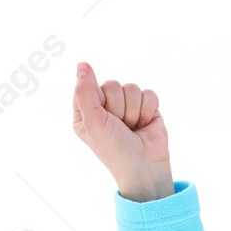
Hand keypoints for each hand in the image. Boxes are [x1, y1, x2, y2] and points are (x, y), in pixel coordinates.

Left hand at [72, 61, 173, 202]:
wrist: (144, 167)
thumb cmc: (114, 149)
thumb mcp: (93, 122)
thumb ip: (84, 92)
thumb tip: (82, 64)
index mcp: (86, 112)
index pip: (88, 86)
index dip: (98, 101)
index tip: (102, 119)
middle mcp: (105, 108)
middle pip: (112, 84)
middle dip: (118, 107)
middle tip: (120, 127)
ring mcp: (126, 106)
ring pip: (131, 87)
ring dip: (133, 111)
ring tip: (132, 128)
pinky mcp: (145, 107)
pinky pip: (148, 93)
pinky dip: (148, 110)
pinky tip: (145, 125)